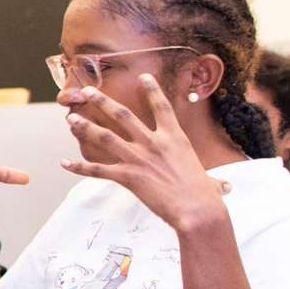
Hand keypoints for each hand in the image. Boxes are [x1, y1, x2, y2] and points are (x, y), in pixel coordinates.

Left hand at [58, 74, 228, 233]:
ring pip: (105, 137)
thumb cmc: (205, 198)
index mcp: (175, 138)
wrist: (197, 210)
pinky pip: (98, 170)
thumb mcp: (210, 182)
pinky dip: (79, 167)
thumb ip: (213, 182)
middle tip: (88, 91)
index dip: (151, 90)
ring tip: (71, 119)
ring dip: (86, 127)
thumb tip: (224, 189)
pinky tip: (64, 163)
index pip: (161, 107)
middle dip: (103, 101)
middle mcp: (154, 143)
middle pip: (123, 115)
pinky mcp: (128, 177)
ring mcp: (139, 158)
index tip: (143, 78)